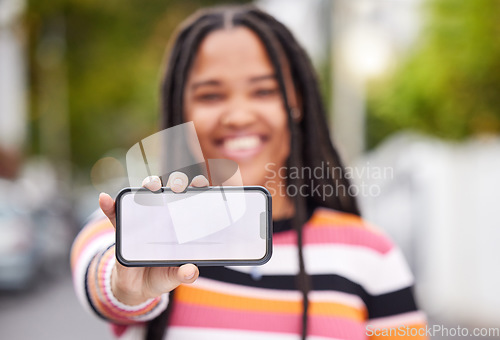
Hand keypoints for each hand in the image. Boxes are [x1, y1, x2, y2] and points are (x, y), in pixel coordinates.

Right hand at [99, 172, 208, 305]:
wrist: (136, 288)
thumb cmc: (161, 276)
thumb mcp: (174, 276)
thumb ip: (184, 274)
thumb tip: (191, 271)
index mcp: (180, 225)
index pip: (191, 200)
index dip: (197, 187)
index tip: (200, 183)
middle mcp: (163, 217)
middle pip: (170, 191)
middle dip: (176, 182)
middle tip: (178, 187)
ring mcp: (142, 220)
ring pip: (146, 195)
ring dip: (148, 185)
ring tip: (151, 186)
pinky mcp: (123, 229)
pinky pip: (115, 215)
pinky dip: (108, 206)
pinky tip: (104, 198)